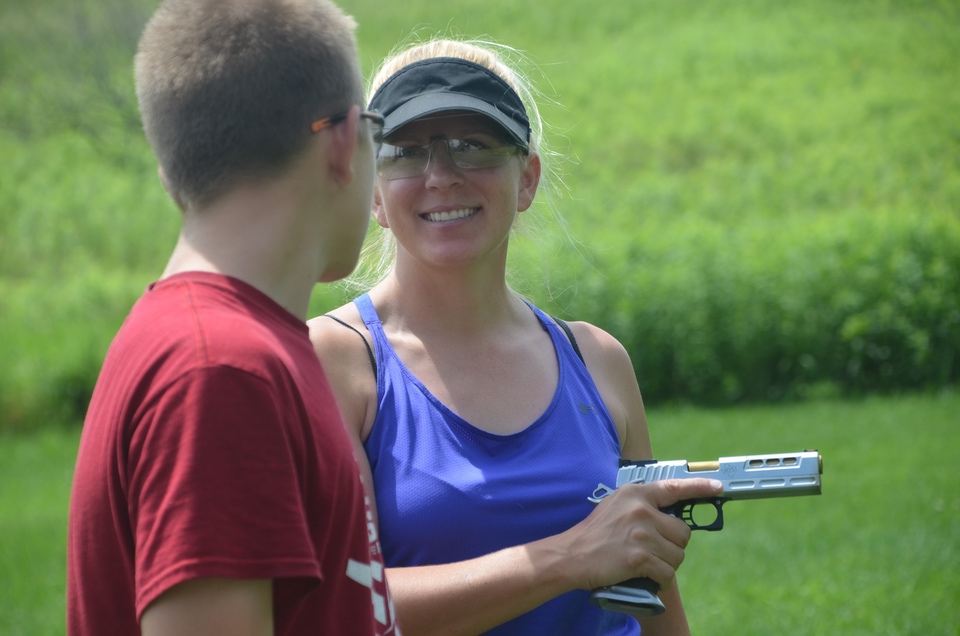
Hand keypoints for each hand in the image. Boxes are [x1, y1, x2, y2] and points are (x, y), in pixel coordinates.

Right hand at [558, 478, 722, 591]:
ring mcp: (641, 534)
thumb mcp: (615, 505)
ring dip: (667, 563)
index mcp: (636, 494)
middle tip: (653, 549)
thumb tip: (671, 512)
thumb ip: (642, 504)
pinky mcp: (639, 558)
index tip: (718, 486)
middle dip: (673, 544)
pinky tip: (647, 576)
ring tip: (646, 562)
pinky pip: (668, 573)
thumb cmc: (594, 533)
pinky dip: (661, 579)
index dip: (699, 487)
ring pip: (678, 555)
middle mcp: (640, 510)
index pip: (674, 488)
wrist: (571, 555)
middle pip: (683, 532)